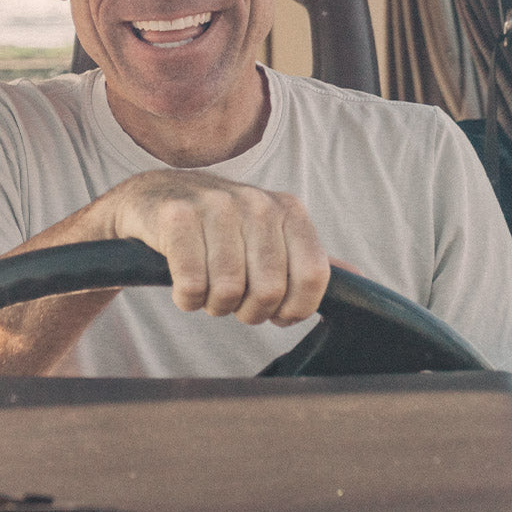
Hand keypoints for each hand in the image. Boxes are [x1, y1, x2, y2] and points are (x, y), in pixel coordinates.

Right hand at [99, 169, 329, 326]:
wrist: (152, 198)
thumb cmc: (219, 228)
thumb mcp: (268, 234)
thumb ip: (308, 257)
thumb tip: (358, 277)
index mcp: (288, 209)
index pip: (314, 277)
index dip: (294, 310)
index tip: (274, 312)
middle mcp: (256, 202)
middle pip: (269, 291)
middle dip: (248, 311)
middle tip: (232, 299)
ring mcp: (215, 206)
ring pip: (228, 291)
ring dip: (214, 305)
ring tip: (207, 287)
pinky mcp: (176, 217)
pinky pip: (192, 286)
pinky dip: (186, 299)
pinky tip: (182, 284)